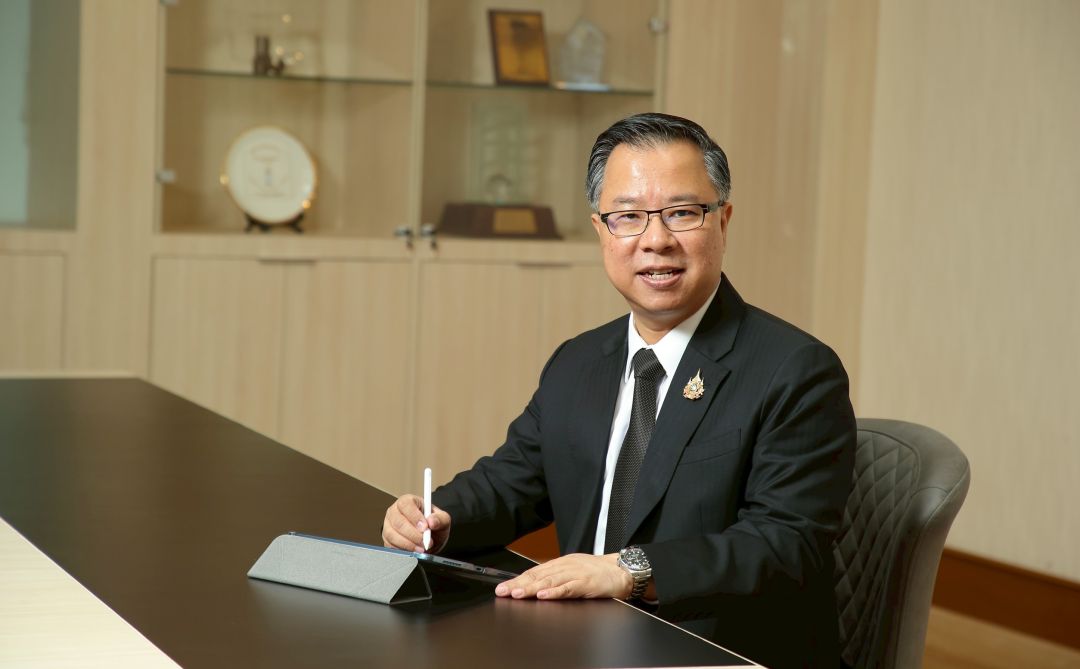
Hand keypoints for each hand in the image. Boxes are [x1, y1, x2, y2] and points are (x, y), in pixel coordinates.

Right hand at [381, 494, 450, 552]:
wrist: (429, 537)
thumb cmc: (433, 524)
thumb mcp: (443, 519)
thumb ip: (440, 519)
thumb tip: (432, 521)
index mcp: (408, 501)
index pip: (406, 504)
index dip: (414, 516)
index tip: (425, 527)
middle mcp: (395, 511)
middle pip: (398, 522)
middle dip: (413, 534)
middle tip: (426, 541)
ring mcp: (388, 525)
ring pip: (392, 535)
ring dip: (409, 544)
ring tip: (422, 548)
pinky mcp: (387, 539)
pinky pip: (390, 546)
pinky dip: (403, 550)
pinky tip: (414, 551)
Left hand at [494, 553, 632, 599]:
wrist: (622, 570)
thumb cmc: (599, 573)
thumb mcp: (574, 571)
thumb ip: (557, 578)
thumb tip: (537, 586)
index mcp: (561, 563)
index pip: (535, 572)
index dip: (518, 580)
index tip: (503, 588)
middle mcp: (566, 566)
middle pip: (538, 576)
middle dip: (519, 584)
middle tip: (503, 591)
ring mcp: (576, 574)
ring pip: (550, 581)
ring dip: (532, 588)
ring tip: (518, 594)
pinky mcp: (586, 583)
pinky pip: (568, 588)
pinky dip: (555, 592)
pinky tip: (543, 596)